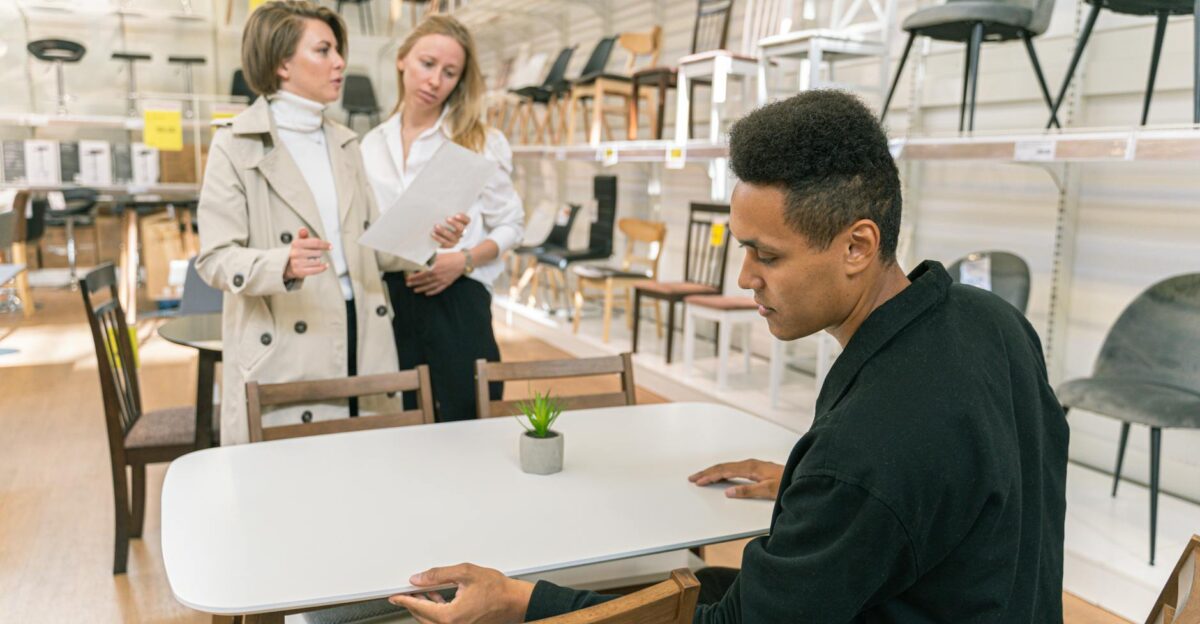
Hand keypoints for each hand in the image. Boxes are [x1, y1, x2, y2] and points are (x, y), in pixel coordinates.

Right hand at [283, 227, 331, 279]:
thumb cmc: (299, 251)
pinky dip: (322, 268)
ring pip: (317, 262)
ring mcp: (296, 263)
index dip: (324, 244)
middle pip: (318, 253)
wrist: (289, 264)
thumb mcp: (300, 241)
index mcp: (296, 243)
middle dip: (319, 253)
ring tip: (312, 260)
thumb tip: (303, 229)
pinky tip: (324, 266)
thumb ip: (303, 235)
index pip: (315, 242)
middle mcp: (295, 253)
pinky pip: (315, 270)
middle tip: (314, 254)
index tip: (330, 246)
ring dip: (318, 261)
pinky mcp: (299, 272)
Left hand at [388, 563, 533, 623]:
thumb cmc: (498, 590)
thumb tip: (418, 579)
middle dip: (413, 603)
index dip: (404, 598)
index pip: (419, 607)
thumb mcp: (465, 573)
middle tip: (405, 593)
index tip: (394, 596)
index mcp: (450, 616)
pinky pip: (442, 621)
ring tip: (421, 593)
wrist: (516, 602)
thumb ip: (438, 575)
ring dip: (425, 607)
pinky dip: (436, 610)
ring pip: (432, 620)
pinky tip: (437, 598)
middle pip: (422, 616)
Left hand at [406, 252, 465, 295]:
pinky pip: (438, 289)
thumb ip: (430, 258)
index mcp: (434, 268)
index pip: (421, 274)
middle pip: (424, 281)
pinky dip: (432, 292)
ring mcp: (442, 280)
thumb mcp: (439, 255)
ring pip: (430, 286)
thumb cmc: (451, 256)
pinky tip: (427, 293)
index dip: (414, 277)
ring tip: (415, 290)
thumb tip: (421, 259)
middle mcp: (437, 276)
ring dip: (421, 289)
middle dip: (415, 283)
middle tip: (408, 285)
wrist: (463, 261)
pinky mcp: (447, 283)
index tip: (408, 278)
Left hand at [432, 213, 470, 248]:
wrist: (445, 239)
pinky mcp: (449, 245)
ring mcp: (456, 240)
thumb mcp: (453, 220)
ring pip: (451, 236)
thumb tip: (443, 206)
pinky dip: (438, 237)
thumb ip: (451, 215)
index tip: (456, 215)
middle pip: (461, 229)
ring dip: (443, 231)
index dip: (463, 218)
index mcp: (466, 225)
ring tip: (436, 226)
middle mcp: (462, 234)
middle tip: (447, 219)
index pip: (467, 221)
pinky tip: (433, 233)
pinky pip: (444, 242)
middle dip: (454, 224)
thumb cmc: (449, 224)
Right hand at [688, 459, 784, 499]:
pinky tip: (721, 476)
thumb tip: (728, 492)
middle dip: (707, 472)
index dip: (709, 476)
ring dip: (714, 472)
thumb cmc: (788, 483)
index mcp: (750, 467)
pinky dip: (723, 472)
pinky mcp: (756, 470)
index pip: (724, 470)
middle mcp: (750, 464)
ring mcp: (753, 466)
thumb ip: (748, 491)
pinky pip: (734, 469)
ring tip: (702, 477)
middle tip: (692, 478)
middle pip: (723, 467)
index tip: (697, 481)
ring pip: (728, 467)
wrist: (802, 477)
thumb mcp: (768, 490)